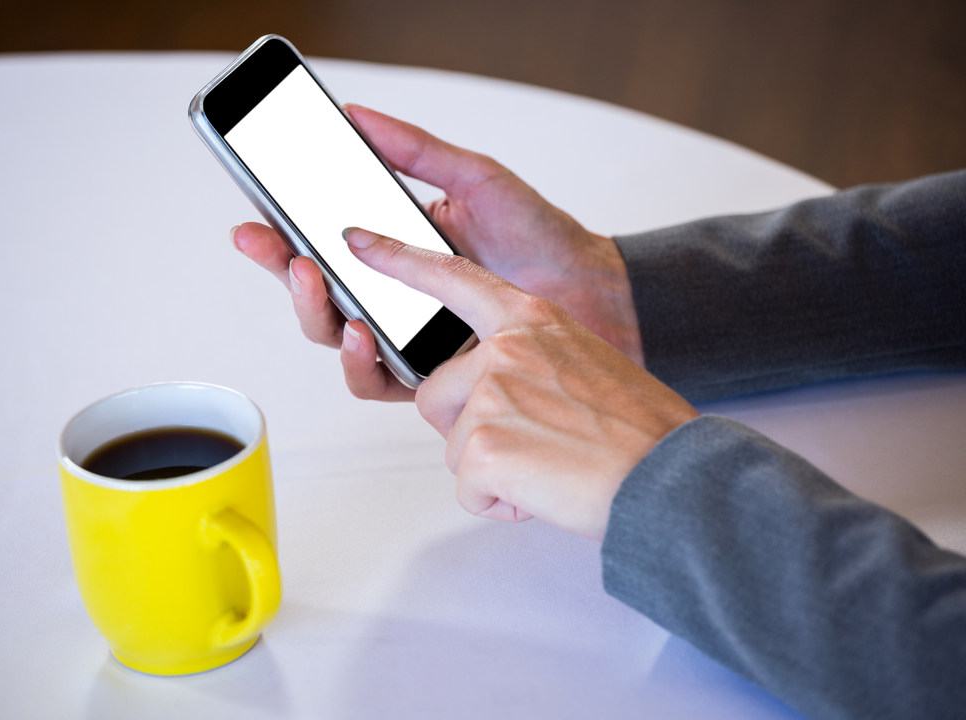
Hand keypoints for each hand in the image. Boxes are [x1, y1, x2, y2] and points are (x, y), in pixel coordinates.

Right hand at [231, 106, 642, 400]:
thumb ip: (413, 150)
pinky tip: (359, 335)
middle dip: (286, 274)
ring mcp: (409, 337)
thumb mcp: (474, 178)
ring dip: (314, 314)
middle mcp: (394, 296)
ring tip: (318, 283)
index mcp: (396, 248)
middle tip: (279, 251)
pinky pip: (377, 380)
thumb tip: (354, 115)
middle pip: (317, 295)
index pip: (325, 245)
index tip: (253, 221)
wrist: (594, 293)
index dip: (282, 237)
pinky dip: (359, 361)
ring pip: (335, 339)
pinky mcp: (431, 377)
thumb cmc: (540, 237)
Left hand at [342, 226, 696, 540]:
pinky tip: (545, 488)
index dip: (398, 259)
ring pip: (452, 445)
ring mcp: (491, 392)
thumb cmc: (638, 430)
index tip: (356, 243)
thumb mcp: (583, 363)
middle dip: (470, 429)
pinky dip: (501, 501)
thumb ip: (527, 360)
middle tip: (537, 439)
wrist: (671, 477)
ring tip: (550, 463)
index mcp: (531, 318)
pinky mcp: (482, 443)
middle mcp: (506, 347)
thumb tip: (489, 389)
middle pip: (436, 394)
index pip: (450, 277)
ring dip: (492, 468)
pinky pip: (467, 488)